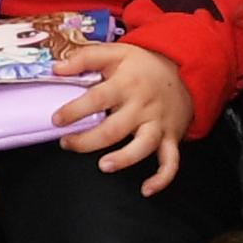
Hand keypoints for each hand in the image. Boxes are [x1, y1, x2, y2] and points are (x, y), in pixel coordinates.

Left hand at [53, 40, 193, 195]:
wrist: (185, 69)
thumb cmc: (144, 65)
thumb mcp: (115, 52)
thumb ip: (85, 58)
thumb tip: (56, 69)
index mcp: (126, 84)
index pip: (98, 98)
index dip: (75, 110)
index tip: (57, 119)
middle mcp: (142, 106)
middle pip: (115, 128)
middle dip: (88, 140)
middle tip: (68, 144)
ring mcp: (158, 123)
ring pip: (143, 146)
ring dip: (124, 159)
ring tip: (104, 166)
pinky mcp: (170, 137)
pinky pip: (171, 161)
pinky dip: (162, 178)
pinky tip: (147, 190)